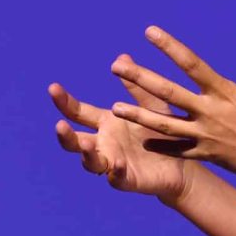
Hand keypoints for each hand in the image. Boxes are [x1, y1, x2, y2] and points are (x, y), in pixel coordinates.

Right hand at [49, 65, 188, 200]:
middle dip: (65, 134)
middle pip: (75, 141)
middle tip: (59, 125)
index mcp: (107, 122)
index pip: (79, 112)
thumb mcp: (151, 103)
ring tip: (87, 145)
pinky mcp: (127, 179)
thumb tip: (122, 57)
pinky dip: (114, 171)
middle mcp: (104, 143)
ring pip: (90, 162)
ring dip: (86, 154)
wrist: (183, 161)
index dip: (65, 102)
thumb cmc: (163, 129)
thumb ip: (137, 84)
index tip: (52, 87)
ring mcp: (112, 162)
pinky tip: (116, 164)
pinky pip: (117, 178)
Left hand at [109, 21, 235, 185]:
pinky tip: (139, 141)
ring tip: (114, 108)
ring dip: (138, 116)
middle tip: (116, 67)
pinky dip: (158, 146)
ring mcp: (204, 135)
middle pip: (169, 92)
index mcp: (223, 91)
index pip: (191, 64)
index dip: (170, 47)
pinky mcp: (204, 154)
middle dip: (141, 78)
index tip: (149, 33)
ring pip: (164, 125)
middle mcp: (209, 111)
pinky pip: (176, 150)